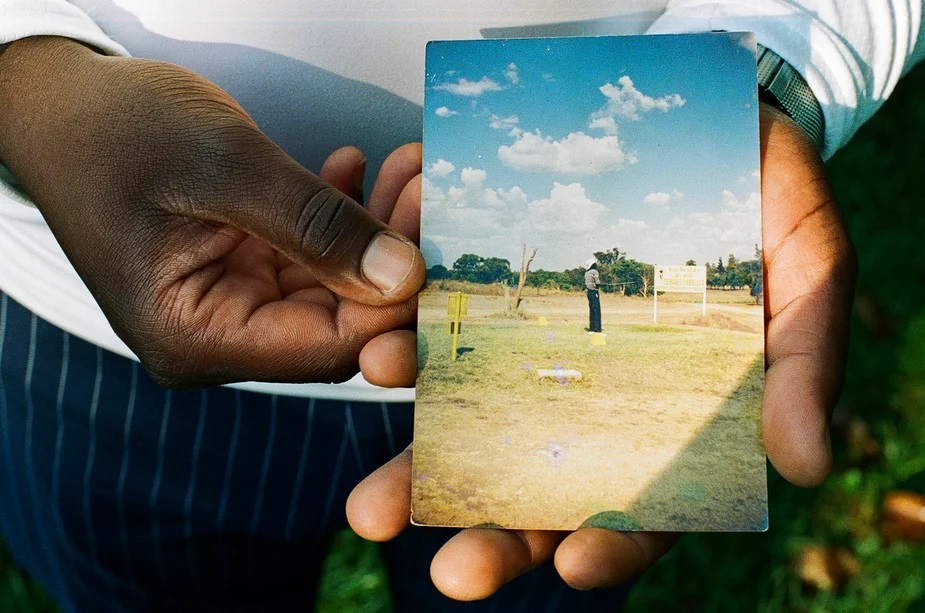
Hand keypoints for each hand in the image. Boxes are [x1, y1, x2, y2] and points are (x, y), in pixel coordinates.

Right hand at [0, 37, 423, 386]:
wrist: (62, 106)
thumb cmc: (116, 131)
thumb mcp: (222, 166)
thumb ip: (315, 225)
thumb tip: (403, 278)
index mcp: (196, 338)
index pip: (327, 348)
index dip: (395, 306)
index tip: (441, 246)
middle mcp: (218, 336)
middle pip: (340, 318)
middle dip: (394, 256)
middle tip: (431, 188)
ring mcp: (233, 303)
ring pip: (336, 283)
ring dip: (376, 225)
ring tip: (408, 166)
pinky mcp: (245, 268)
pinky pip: (314, 255)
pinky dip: (343, 213)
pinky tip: (359, 168)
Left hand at [346, 102, 855, 598]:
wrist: (707, 124)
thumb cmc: (769, 202)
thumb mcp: (810, 271)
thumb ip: (804, 367)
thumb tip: (806, 467)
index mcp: (678, 422)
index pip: (647, 508)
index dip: (613, 543)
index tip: (572, 562)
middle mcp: (599, 402)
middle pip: (543, 492)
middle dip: (495, 535)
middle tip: (451, 572)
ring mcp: (541, 355)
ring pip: (477, 430)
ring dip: (425, 469)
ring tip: (376, 504)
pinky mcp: (500, 302)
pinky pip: (449, 341)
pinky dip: (412, 361)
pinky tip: (375, 367)